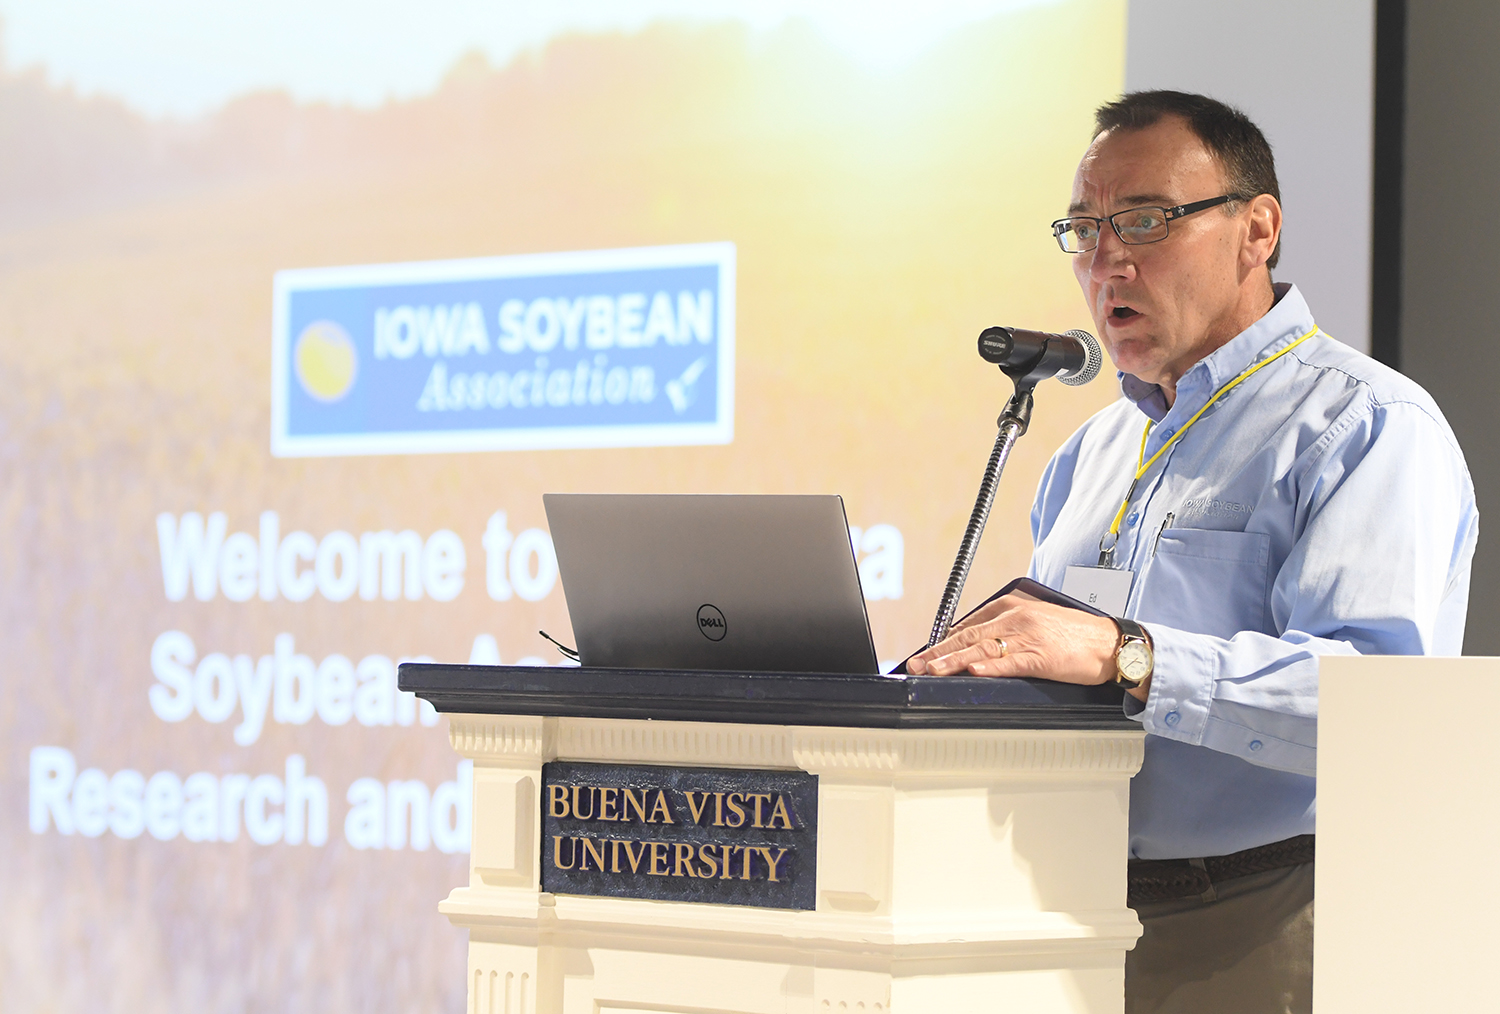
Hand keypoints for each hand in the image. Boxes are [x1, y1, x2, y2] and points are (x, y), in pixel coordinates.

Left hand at [906, 591, 1145, 697]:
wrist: (1111, 642)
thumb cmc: (1075, 635)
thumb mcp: (1035, 622)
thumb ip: (1006, 630)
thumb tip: (975, 647)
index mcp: (1012, 607)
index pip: (968, 624)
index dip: (943, 641)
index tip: (924, 653)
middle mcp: (1016, 618)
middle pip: (968, 636)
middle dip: (939, 652)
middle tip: (915, 664)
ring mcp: (1029, 637)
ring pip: (983, 649)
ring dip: (954, 661)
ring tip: (932, 670)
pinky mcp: (1043, 657)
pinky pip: (1011, 662)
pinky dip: (990, 667)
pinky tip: (973, 671)